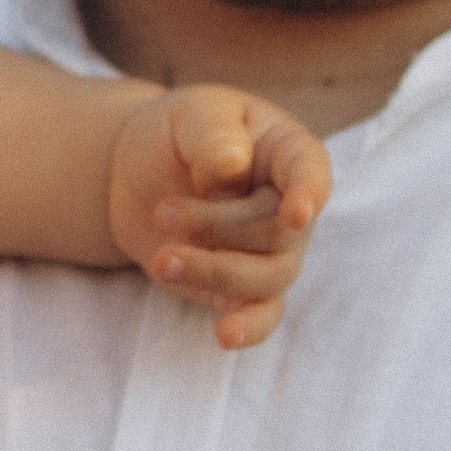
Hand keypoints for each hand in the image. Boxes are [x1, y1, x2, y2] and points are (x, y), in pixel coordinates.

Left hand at [106, 85, 331, 346]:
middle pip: (278, 233)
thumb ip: (213, 134)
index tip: (296, 214)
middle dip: (217, 227)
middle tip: (162, 212)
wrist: (139, 174)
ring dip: (212, 271)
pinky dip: (248, 328)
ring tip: (160, 260)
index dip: (308, 194)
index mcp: (287, 152)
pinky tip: (224, 335)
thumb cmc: (178, 134)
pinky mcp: (243, 288)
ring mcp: (271, 252)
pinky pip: (262, 315)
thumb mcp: (190, 114)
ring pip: (266, 278)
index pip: (312, 173)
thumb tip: (232, 167)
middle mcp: (290, 207)